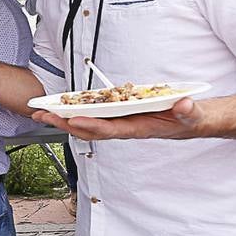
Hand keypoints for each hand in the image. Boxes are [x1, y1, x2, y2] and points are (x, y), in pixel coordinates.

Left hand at [31, 98, 204, 140]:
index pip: (110, 129)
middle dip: (66, 122)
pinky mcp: (120, 115)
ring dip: (65, 118)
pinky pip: (95, 115)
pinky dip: (78, 111)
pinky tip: (63, 107)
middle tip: (43, 115)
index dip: (91, 126)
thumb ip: (188, 111)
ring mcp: (121, 122)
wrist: (193, 120)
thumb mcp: (192, 113)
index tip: (72, 120)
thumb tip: (184, 106)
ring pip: (88, 122)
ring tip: (43, 112)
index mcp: (139, 128)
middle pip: (90, 128)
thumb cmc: (191, 118)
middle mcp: (126, 127)